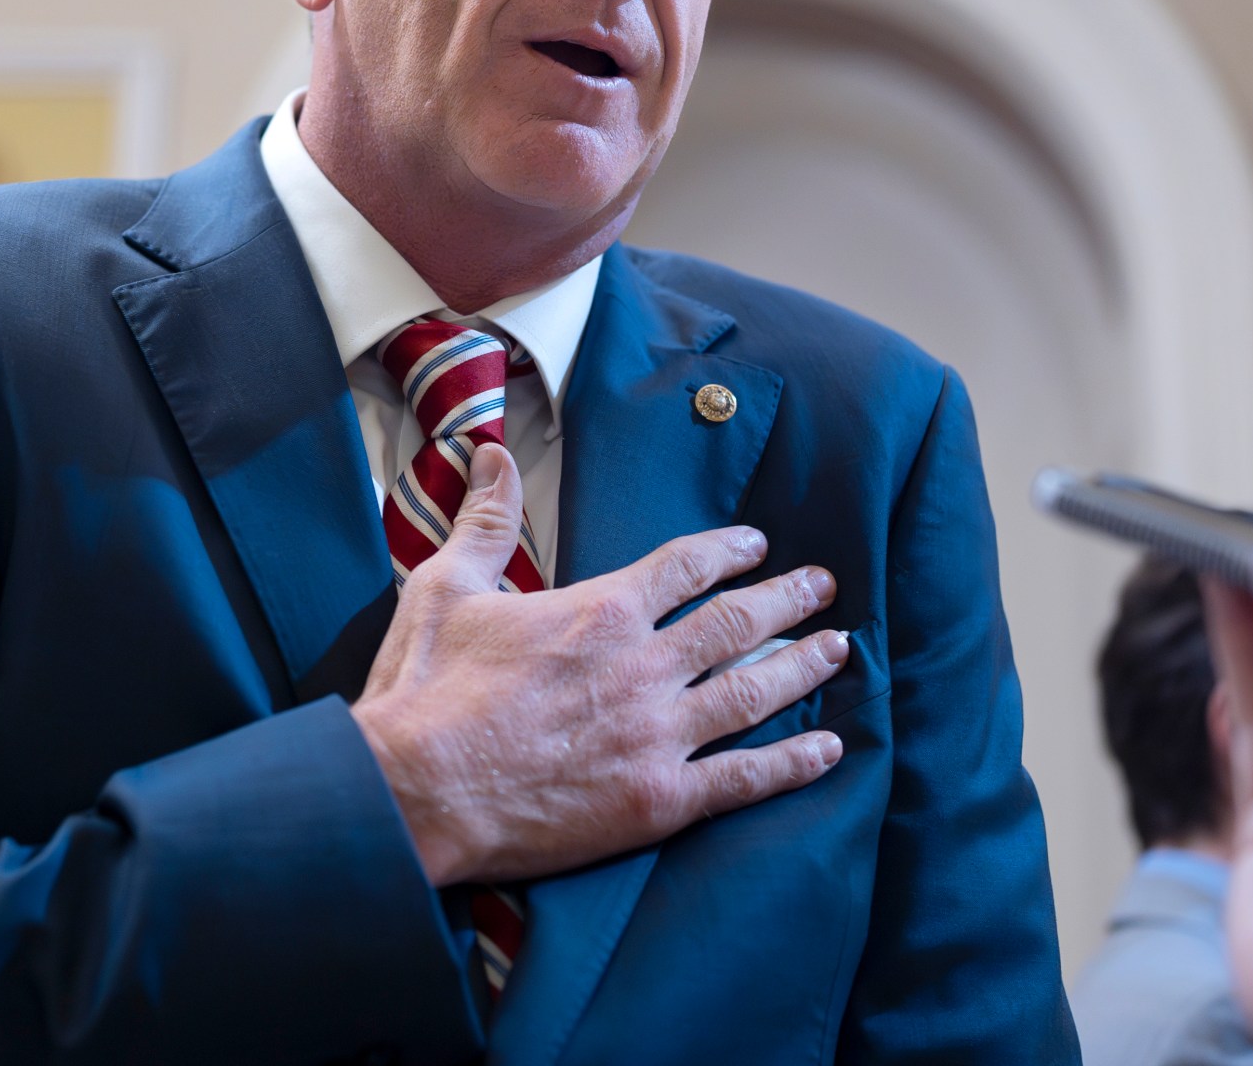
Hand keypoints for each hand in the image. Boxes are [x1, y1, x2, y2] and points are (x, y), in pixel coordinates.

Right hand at [350, 444, 848, 887]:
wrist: (414, 791)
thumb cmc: (424, 692)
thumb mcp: (446, 587)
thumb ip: (485, 520)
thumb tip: (489, 452)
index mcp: (599, 611)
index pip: (685, 566)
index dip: (728, 550)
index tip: (756, 544)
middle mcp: (643, 666)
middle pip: (737, 621)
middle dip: (788, 599)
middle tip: (825, 586)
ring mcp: (658, 736)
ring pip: (755, 691)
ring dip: (803, 666)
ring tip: (838, 648)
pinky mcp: (658, 801)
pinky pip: (745, 778)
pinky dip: (793, 763)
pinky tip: (828, 749)